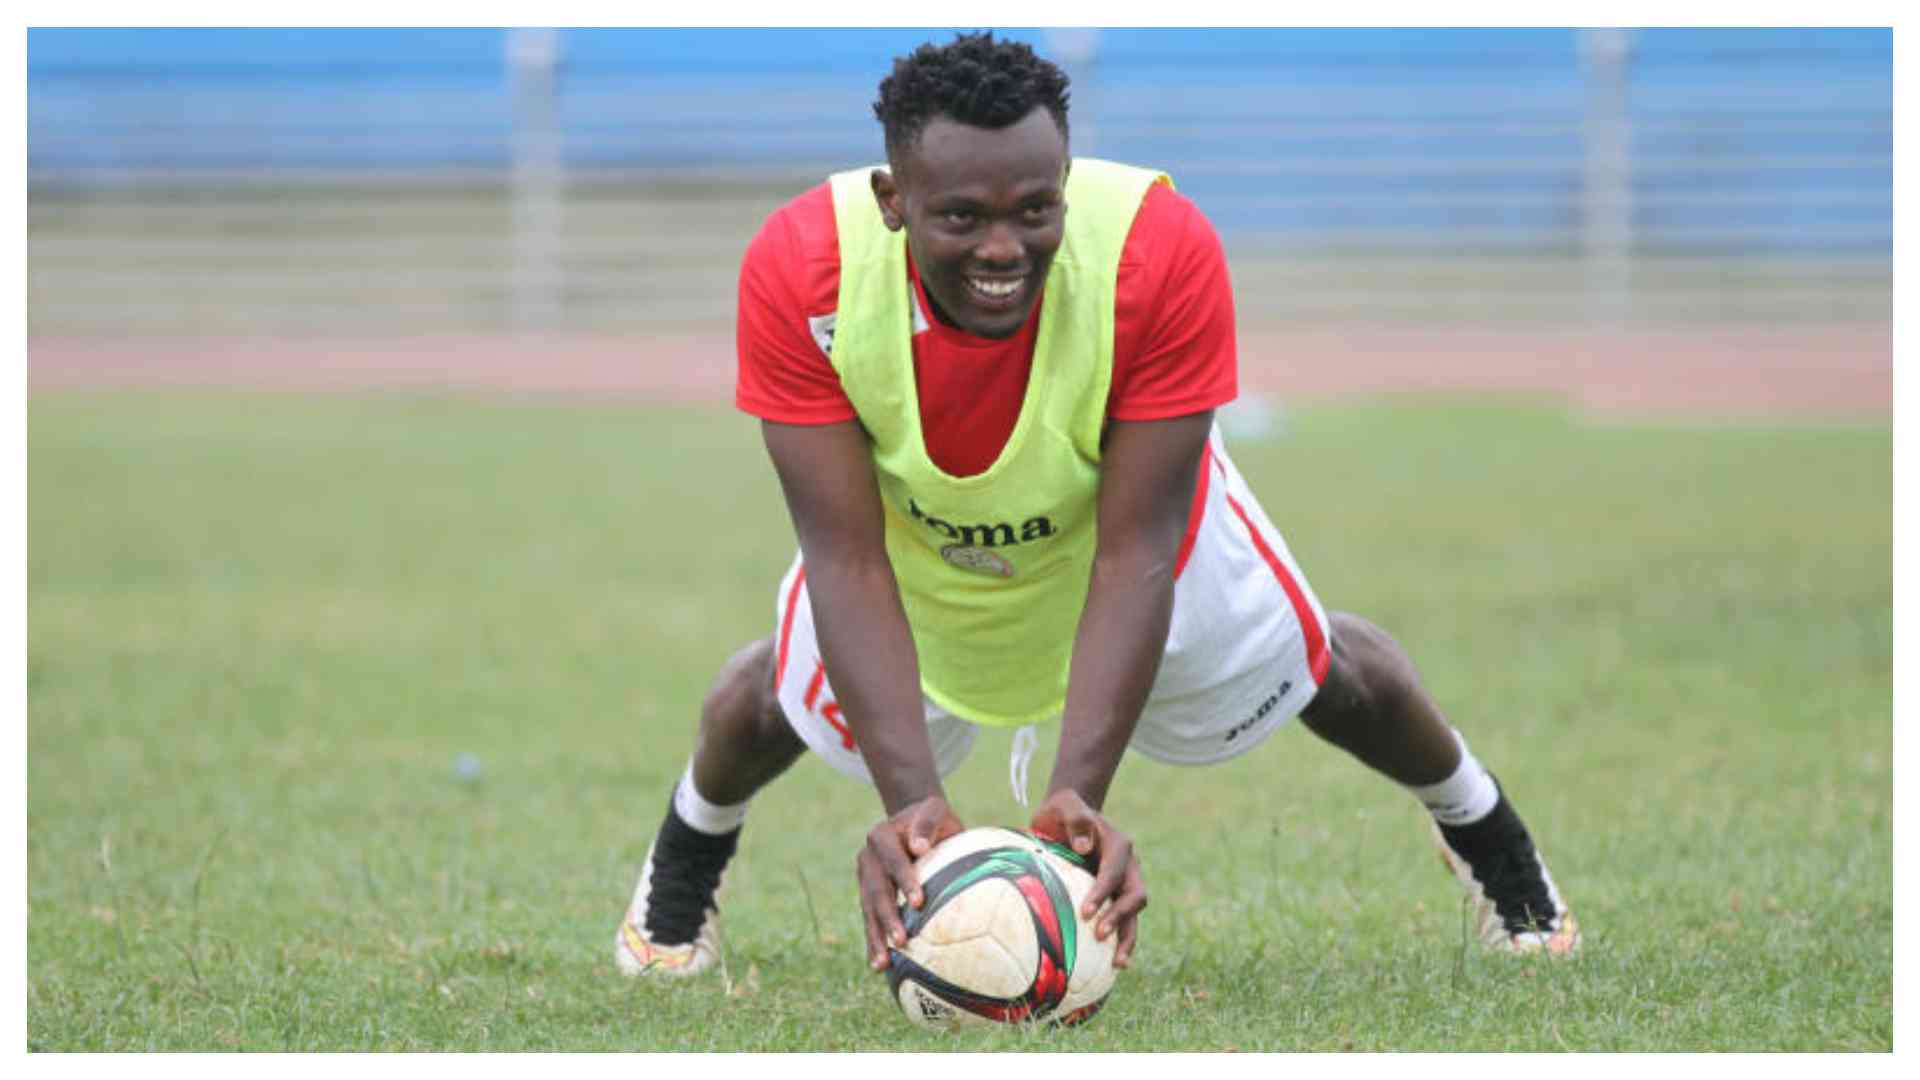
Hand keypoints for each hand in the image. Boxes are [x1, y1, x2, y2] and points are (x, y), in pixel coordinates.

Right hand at [855, 794, 964, 972]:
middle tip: (901, 941)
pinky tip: (880, 966)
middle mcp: (868, 858)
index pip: (894, 860)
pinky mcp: (868, 895)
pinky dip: (874, 942)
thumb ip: (928, 823)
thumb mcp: (935, 809)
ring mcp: (865, 878)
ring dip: (875, 937)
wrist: (914, 822)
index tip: (919, 901)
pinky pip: (870, 920)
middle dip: (887, 917)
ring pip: (868, 910)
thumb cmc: (933, 819)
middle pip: (876, 891)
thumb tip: (919, 848)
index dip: (904, 880)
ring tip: (882, 964)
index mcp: (881, 835)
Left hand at [1029, 789, 1146, 968]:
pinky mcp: (1117, 895)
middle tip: (1100, 936)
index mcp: (1118, 844)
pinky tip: (1111, 965)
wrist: (1070, 815)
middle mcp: (1129, 865)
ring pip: (1134, 913)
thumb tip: (1081, 846)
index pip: (1114, 872)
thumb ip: (1075, 819)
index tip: (1086, 912)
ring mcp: (1126, 882)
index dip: (1103, 893)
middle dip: (1120, 918)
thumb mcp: (1065, 806)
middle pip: (1135, 895)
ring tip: (1117, 964)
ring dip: (1128, 937)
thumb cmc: (1063, 811)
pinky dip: (1121, 940)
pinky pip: (1124, 920)